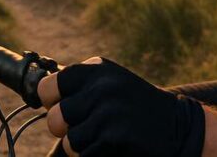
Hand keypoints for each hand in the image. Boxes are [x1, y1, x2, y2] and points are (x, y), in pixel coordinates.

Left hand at [38, 56, 205, 156]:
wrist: (178, 127)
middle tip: (87, 126)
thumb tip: (39, 93)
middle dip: (66, 129)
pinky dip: (94, 154)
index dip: (52, 102)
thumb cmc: (135, 106)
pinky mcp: (114, 138)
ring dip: (81, 145)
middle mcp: (101, 87)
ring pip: (68, 141)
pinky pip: (84, 154)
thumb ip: (80, 86)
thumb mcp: (111, 83)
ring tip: (103, 136)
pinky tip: (114, 145)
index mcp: (97, 69)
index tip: (63, 106)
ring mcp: (108, 113)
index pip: (48, 87)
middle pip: (55, 118)